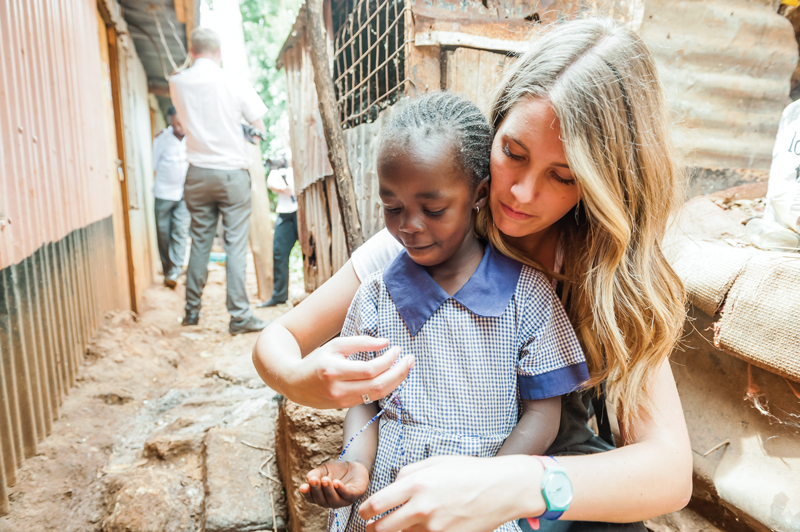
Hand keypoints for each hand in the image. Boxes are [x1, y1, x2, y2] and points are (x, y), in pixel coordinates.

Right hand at [286, 338, 413, 408]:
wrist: (295, 384)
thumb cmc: (317, 360)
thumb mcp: (336, 346)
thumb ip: (361, 342)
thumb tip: (386, 343)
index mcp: (334, 371)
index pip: (370, 369)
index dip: (388, 360)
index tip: (398, 349)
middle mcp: (338, 389)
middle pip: (377, 386)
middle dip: (398, 373)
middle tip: (410, 360)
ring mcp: (342, 401)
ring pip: (376, 395)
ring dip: (395, 382)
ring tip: (406, 368)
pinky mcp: (345, 407)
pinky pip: (371, 399)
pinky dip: (384, 388)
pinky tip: (392, 377)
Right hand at [300, 460, 369, 507]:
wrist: (354, 466)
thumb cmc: (337, 471)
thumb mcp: (324, 470)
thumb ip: (316, 474)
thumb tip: (308, 478)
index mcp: (322, 497)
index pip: (312, 498)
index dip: (307, 494)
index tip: (302, 486)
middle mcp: (331, 501)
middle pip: (322, 500)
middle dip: (317, 490)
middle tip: (313, 480)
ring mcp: (344, 500)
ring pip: (334, 500)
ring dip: (328, 491)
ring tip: (325, 480)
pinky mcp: (356, 495)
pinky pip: (348, 495)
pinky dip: (341, 490)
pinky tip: (336, 483)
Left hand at [358, 455, 544, 531]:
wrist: (502, 488)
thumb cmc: (469, 472)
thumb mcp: (435, 462)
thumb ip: (407, 474)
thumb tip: (390, 487)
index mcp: (416, 484)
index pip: (377, 504)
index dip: (365, 512)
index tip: (364, 513)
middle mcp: (422, 507)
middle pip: (384, 529)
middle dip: (375, 529)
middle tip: (372, 527)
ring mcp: (435, 527)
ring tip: (401, 524)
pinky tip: (423, 527)